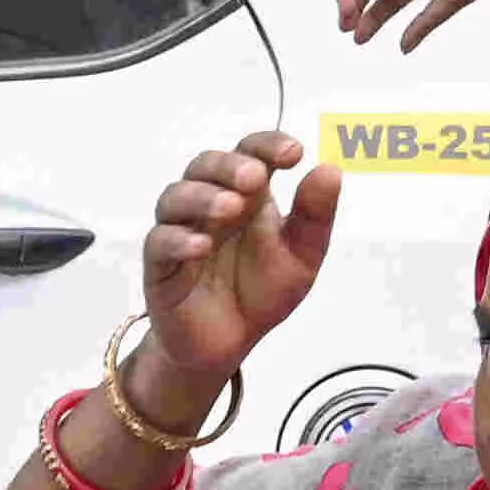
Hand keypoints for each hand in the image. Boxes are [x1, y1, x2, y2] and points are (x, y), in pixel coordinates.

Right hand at [137, 132, 343, 392]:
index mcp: (248, 196)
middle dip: (229, 165)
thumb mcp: (302, 256)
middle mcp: (210, 206)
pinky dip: (179, 240)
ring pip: (175, 197)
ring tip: (230, 208)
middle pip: (205, 165)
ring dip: (202, 197)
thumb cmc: (260, 292)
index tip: (294, 154)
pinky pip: (159, 243)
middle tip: (256, 178)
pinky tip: (202, 247)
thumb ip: (314, 216)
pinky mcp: (161, 266)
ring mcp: (182, 232)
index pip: (250, 153)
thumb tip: (330, 169)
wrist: (228, 344)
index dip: (267, 145)